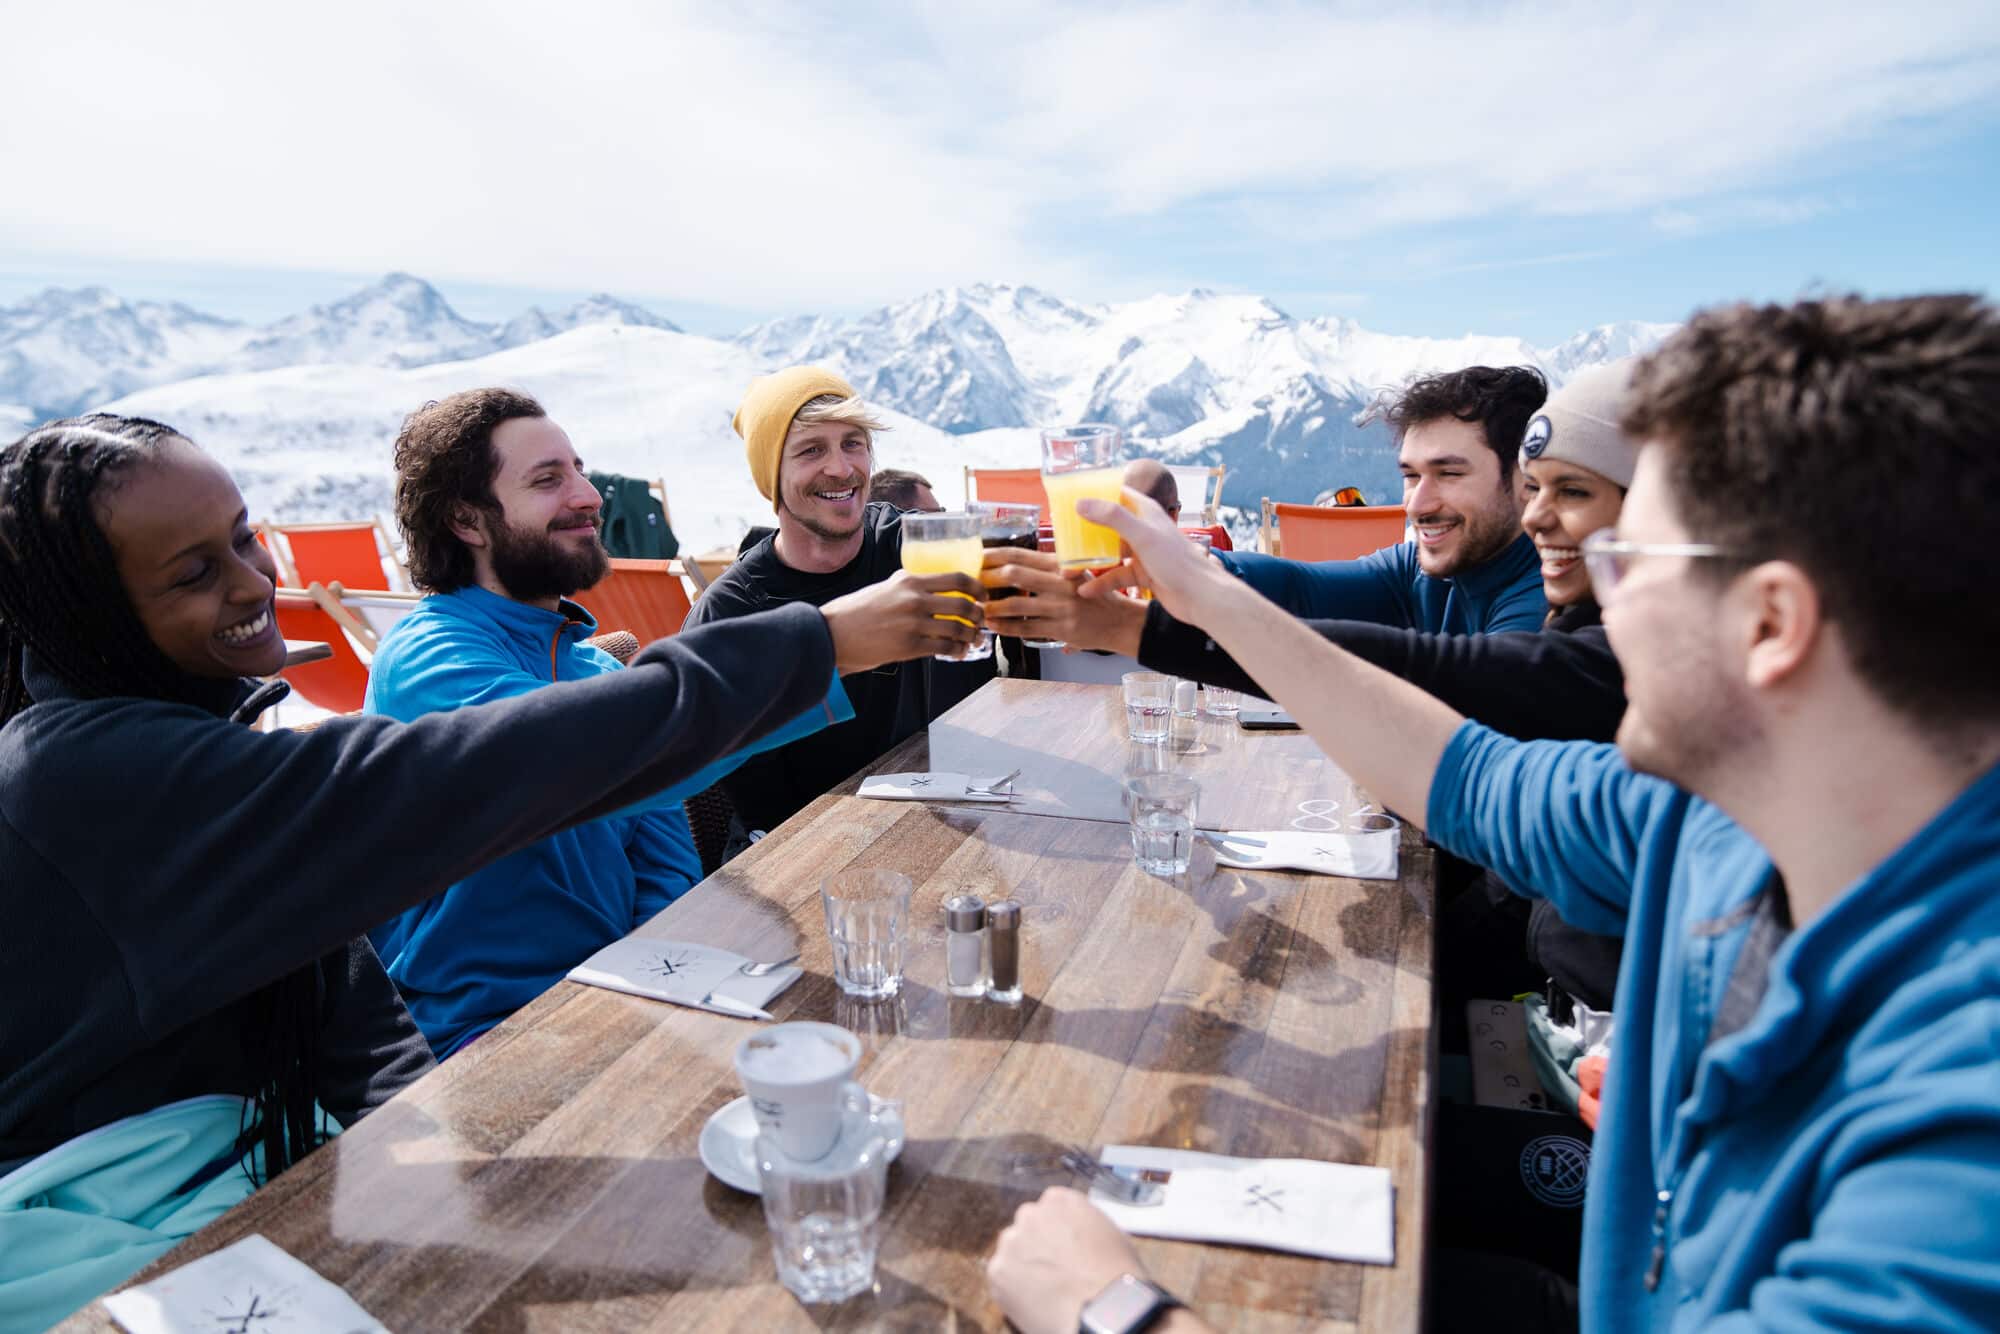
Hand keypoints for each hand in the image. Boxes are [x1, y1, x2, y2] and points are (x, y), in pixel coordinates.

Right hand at [820, 570, 985, 672]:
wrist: (835, 633)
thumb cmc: (859, 610)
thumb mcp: (887, 587)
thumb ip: (911, 585)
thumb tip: (935, 587)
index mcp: (910, 580)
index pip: (957, 578)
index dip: (977, 588)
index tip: (983, 595)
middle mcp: (914, 599)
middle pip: (963, 605)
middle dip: (978, 615)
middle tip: (980, 620)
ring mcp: (913, 623)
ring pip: (957, 629)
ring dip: (971, 636)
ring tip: (972, 639)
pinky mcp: (910, 646)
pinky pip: (945, 648)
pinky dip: (957, 651)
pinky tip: (958, 652)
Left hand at [980, 548, 1146, 655]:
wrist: (1121, 621)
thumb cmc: (1094, 595)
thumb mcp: (1075, 572)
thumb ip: (1048, 568)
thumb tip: (1012, 564)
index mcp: (1061, 564)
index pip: (1020, 554)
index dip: (994, 555)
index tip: (976, 557)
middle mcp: (1060, 582)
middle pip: (1014, 575)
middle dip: (988, 578)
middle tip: (972, 582)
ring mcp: (1060, 607)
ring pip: (1016, 605)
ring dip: (992, 607)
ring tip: (978, 608)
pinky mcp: (1060, 629)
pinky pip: (1025, 628)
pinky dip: (1006, 628)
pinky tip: (994, 626)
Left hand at [987, 1188, 1150, 1333]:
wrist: (1103, 1310)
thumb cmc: (1116, 1276)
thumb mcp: (1111, 1234)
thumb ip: (1085, 1225)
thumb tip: (1078, 1237)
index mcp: (1060, 1200)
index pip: (1050, 1208)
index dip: (1057, 1231)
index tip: (1063, 1247)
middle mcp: (1031, 1214)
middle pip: (1028, 1226)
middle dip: (1037, 1244)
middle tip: (1054, 1269)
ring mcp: (1011, 1242)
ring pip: (1012, 1251)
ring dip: (1023, 1265)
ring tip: (1045, 1290)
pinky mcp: (998, 1272)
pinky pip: (1001, 1278)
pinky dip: (1012, 1290)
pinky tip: (1034, 1302)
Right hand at [1076, 490, 1238, 628]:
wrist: (1200, 596)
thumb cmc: (1177, 562)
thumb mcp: (1142, 535)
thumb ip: (1112, 517)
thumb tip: (1081, 503)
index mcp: (1145, 511)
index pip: (1116, 493)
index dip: (1095, 494)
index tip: (1070, 499)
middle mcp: (1143, 528)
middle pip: (1108, 523)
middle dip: (1086, 531)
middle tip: (1063, 538)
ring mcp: (1142, 551)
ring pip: (1110, 552)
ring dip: (1090, 561)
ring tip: (1068, 571)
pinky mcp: (1143, 573)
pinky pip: (1116, 575)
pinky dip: (1102, 583)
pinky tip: (1086, 591)